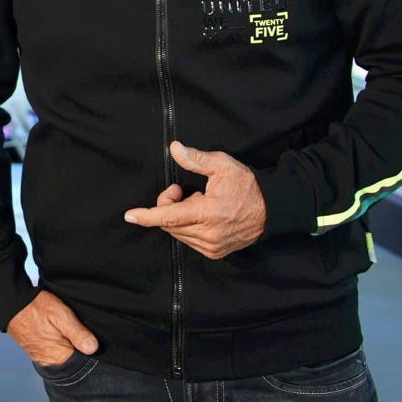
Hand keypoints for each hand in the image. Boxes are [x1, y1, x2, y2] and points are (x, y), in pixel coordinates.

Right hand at [5, 290, 97, 366]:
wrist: (11, 303)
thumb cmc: (36, 307)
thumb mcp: (61, 314)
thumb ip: (77, 332)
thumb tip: (93, 349)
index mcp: (58, 356)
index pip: (83, 364)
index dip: (90, 353)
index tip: (93, 341)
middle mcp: (49, 361)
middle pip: (73, 362)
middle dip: (81, 351)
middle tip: (82, 333)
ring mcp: (41, 357)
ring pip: (63, 358)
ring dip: (70, 348)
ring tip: (71, 332)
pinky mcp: (36, 352)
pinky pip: (53, 353)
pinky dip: (60, 346)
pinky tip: (61, 335)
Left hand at [123, 141, 265, 259]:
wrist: (271, 210)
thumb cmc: (246, 186)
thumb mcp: (223, 165)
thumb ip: (196, 159)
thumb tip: (175, 148)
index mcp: (208, 212)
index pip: (168, 216)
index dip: (147, 215)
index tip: (130, 215)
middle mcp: (208, 234)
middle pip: (169, 223)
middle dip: (167, 205)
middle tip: (180, 190)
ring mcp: (211, 246)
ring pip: (177, 232)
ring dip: (177, 217)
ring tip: (197, 202)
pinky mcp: (215, 252)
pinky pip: (188, 240)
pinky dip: (187, 227)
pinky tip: (203, 216)